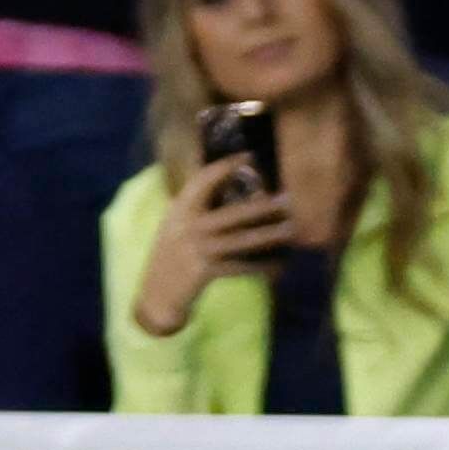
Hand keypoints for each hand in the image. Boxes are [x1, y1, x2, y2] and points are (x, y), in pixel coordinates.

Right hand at [134, 157, 294, 337]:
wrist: (157, 294)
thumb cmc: (174, 255)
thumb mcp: (177, 224)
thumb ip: (197, 207)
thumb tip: (227, 185)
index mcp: (179, 208)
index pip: (203, 180)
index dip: (226, 166)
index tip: (249, 155)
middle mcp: (186, 226)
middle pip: (231, 212)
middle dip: (262, 206)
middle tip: (288, 198)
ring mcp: (195, 249)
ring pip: (241, 240)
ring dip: (270, 234)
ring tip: (292, 228)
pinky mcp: (204, 272)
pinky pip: (241, 267)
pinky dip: (262, 266)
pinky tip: (281, 264)